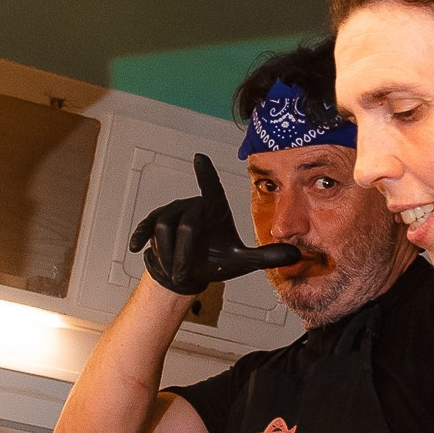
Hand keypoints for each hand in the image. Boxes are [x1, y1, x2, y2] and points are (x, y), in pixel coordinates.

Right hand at [127, 153, 299, 296]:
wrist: (190, 274)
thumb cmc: (216, 261)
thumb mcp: (243, 262)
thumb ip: (267, 257)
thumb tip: (296, 254)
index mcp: (215, 210)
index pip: (211, 189)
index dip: (206, 174)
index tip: (199, 158)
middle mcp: (193, 206)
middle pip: (186, 225)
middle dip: (183, 253)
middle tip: (183, 273)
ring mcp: (172, 213)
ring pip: (165, 229)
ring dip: (168, 254)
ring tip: (174, 270)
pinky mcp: (154, 222)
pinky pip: (146, 227)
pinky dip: (141, 237)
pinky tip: (137, 248)